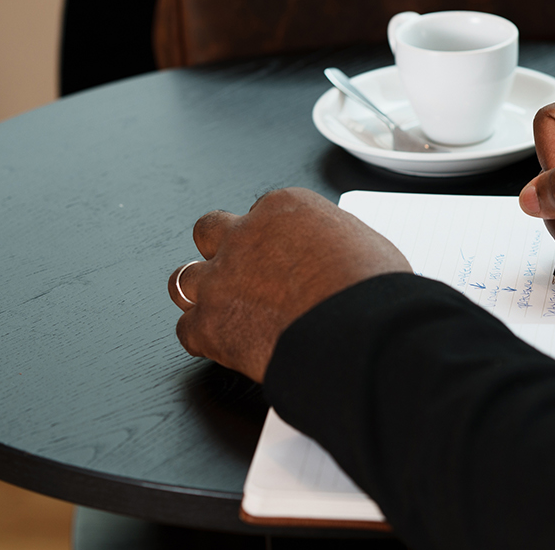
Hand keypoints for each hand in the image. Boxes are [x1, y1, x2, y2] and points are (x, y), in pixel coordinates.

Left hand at [169, 187, 409, 381]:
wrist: (358, 331)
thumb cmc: (371, 288)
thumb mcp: (362, 241)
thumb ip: (333, 242)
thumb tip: (335, 257)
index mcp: (284, 207)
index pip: (261, 212)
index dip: (270, 238)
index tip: (280, 254)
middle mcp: (244, 236)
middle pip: (209, 231)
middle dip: (220, 250)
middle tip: (240, 271)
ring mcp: (221, 280)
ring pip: (183, 279)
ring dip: (200, 292)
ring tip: (221, 308)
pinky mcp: (210, 325)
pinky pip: (187, 331)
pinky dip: (204, 339)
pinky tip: (224, 345)